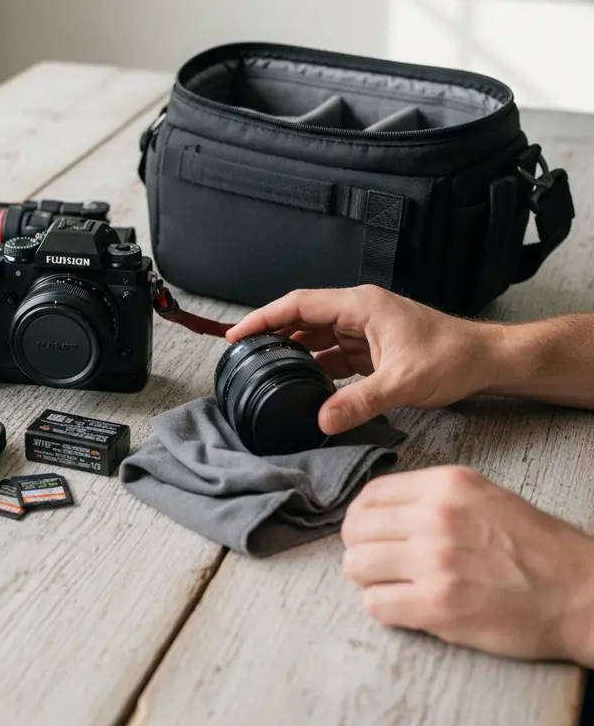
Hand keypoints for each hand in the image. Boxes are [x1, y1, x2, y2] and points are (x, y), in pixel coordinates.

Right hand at [226, 286, 495, 434]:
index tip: (238, 333)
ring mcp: (364, 327)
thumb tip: (323, 421)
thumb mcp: (403, 382)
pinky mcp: (371, 345)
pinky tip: (302, 381)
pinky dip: (314, 364)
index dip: (264, 317)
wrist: (486, 360)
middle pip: (302, 316)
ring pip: (315, 333)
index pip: (299, 304)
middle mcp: (358, 310)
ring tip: (264, 368)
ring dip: (291, 349)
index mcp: (360, 305)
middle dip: (271, 333)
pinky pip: (332, 351)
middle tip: (243, 354)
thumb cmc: (453, 357)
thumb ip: (359, 402)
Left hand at [342, 465, 593, 664]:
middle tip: (380, 563)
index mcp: (445, 485)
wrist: (583, 594)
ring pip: (357, 566)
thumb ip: (430, 496)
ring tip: (393, 585)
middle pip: (355, 530)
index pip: (370, 495)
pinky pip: (376, 604)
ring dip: (369, 579)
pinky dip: (384, 608)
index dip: (362, 517)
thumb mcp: (482, 495)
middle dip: (361, 548)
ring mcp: (435, 562)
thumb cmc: (535, 547)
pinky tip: (406, 607)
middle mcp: (435, 517)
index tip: (370, 533)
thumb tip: (378, 510)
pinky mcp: (439, 606)